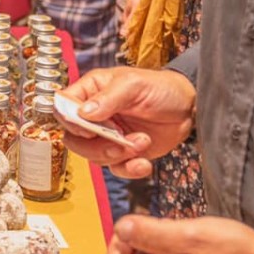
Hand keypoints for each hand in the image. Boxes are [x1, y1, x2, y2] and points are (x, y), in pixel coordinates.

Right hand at [59, 66, 194, 176]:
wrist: (188, 109)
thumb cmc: (161, 88)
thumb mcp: (135, 84)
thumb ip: (108, 97)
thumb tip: (84, 112)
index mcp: (91, 91)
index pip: (64, 107)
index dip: (71, 122)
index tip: (89, 128)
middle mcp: (95, 115)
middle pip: (74, 138)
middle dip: (96, 146)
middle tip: (119, 142)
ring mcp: (108, 136)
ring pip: (93, 157)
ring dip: (117, 156)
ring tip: (142, 142)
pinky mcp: (123, 153)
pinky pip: (115, 169)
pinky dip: (129, 169)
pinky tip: (144, 163)